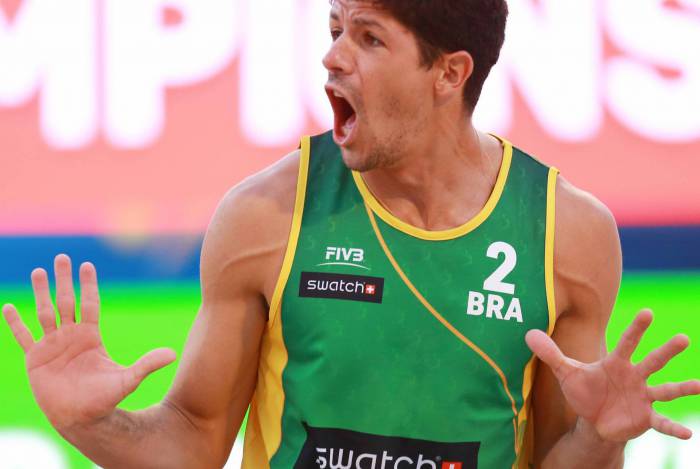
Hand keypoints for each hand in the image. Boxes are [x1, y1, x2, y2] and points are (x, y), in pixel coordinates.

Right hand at [2, 254, 176, 430]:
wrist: (81, 419)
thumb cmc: (105, 400)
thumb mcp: (128, 380)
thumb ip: (147, 365)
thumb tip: (173, 354)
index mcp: (91, 336)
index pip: (89, 304)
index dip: (88, 285)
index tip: (88, 265)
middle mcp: (71, 336)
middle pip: (66, 301)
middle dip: (64, 279)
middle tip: (61, 256)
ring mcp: (52, 346)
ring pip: (44, 312)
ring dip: (40, 292)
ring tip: (38, 271)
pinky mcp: (35, 359)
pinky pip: (23, 337)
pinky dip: (16, 323)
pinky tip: (8, 306)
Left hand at [526, 309, 699, 441]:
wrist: (593, 420)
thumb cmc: (584, 391)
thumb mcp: (565, 372)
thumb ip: (550, 353)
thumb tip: (527, 333)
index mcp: (616, 363)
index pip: (627, 342)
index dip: (636, 328)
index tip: (648, 311)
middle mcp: (634, 376)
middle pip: (652, 360)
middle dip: (667, 350)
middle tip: (683, 337)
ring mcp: (643, 396)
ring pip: (666, 389)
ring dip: (683, 387)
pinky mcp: (645, 417)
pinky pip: (661, 422)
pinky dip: (673, 427)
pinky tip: (688, 433)